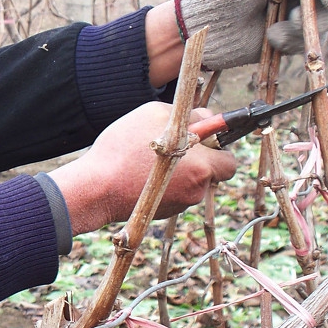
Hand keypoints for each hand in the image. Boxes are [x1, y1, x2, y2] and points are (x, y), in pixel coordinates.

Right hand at [49, 102, 237, 235]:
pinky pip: (173, 194)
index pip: (230, 161)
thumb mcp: (156, 114)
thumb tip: (206, 119)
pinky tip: (141, 175)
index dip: (218, 148)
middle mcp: (197, 189)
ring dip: (179, 171)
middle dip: (200, 160)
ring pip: (190, 183)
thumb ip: (189, 115)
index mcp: (203, 166)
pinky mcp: (163, 213)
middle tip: (177, 146)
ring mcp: (180, 204)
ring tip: (149, 160)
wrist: (96, 189)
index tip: (202, 138)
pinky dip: (164, 184)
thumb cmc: (124, 148)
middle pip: (210, 173)